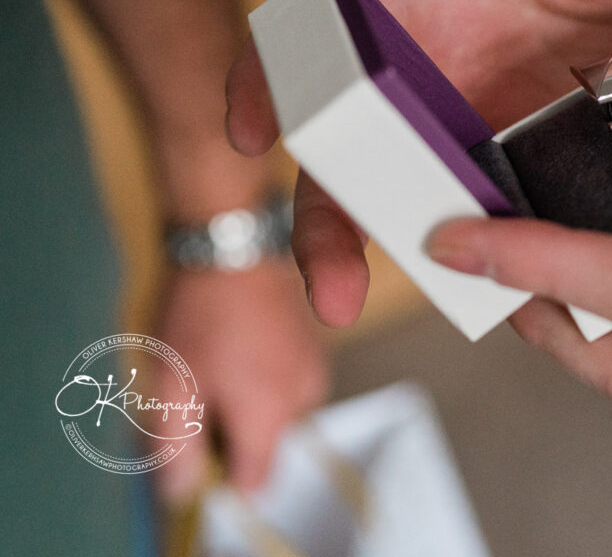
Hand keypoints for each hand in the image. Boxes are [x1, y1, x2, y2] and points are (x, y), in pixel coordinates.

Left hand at [152, 261, 327, 500]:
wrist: (234, 244)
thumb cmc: (201, 315)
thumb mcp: (173, 386)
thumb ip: (179, 446)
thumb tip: (182, 490)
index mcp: (271, 414)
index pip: (257, 479)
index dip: (222, 475)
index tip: (195, 447)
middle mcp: (304, 396)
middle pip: (266, 443)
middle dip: (231, 431)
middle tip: (194, 395)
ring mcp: (314, 367)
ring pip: (276, 410)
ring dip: (246, 402)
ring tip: (213, 364)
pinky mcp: (313, 345)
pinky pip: (287, 381)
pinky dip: (262, 376)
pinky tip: (234, 345)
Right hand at [225, 0, 611, 326]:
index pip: (323, 34)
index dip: (271, 77)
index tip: (250, 132)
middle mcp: (446, 67)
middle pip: (362, 150)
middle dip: (334, 222)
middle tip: (337, 289)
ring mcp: (497, 119)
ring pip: (438, 199)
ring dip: (433, 257)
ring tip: (458, 308)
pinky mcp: (554, 155)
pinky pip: (521, 216)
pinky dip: (521, 257)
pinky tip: (541, 301)